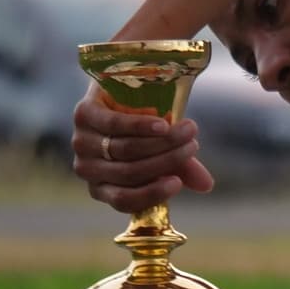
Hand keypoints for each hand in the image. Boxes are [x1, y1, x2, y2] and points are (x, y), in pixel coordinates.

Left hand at [71, 88, 214, 213]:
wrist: (120, 87)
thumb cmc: (142, 127)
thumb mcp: (162, 151)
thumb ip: (181, 169)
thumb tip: (207, 185)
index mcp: (103, 188)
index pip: (124, 201)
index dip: (151, 194)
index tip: (178, 183)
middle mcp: (88, 170)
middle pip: (130, 172)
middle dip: (167, 160)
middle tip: (194, 145)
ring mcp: (82, 143)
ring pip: (126, 150)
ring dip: (162, 142)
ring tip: (189, 130)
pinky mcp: (83, 115)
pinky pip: (116, 126)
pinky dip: (142, 126)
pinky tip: (163, 124)